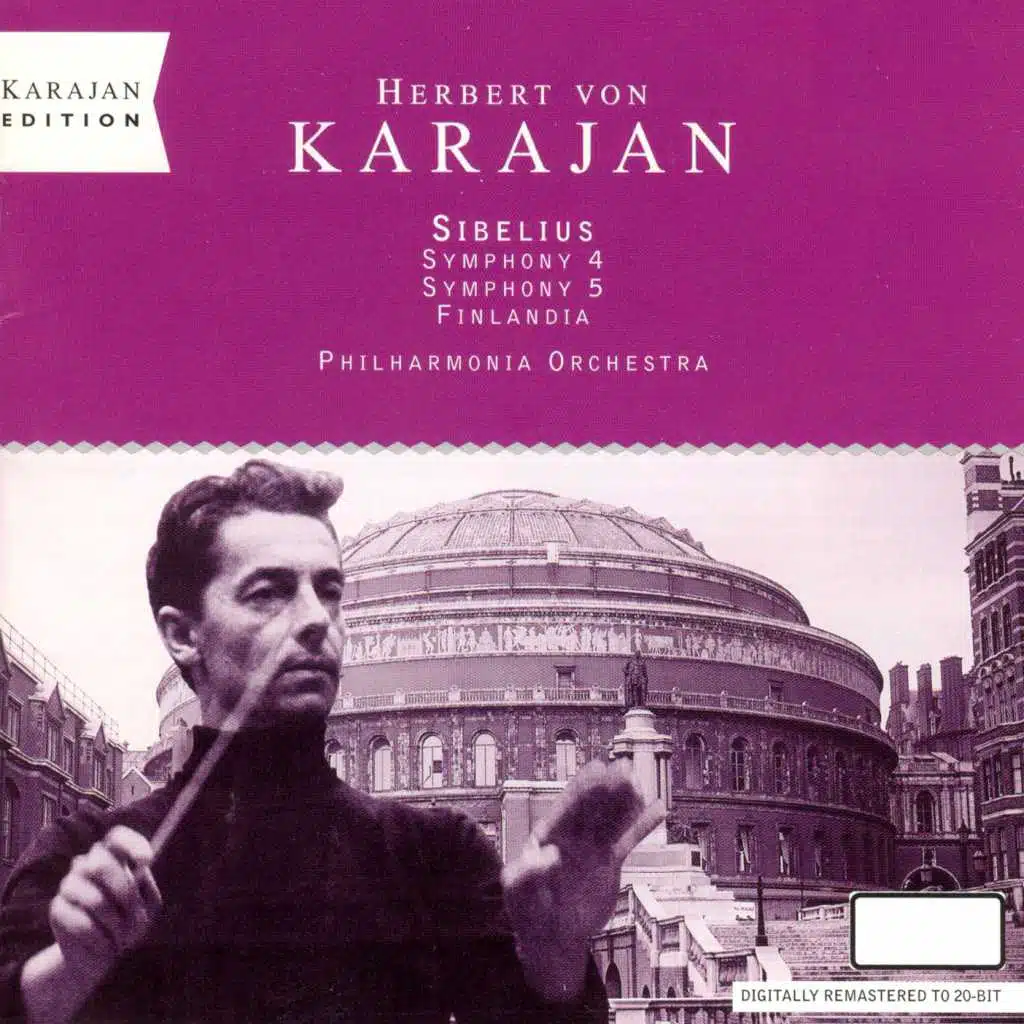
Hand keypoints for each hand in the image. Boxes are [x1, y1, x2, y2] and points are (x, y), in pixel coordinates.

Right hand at [49, 825, 161, 984]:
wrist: (99, 957)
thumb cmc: (129, 925)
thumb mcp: (147, 908)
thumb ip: (145, 890)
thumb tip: (139, 873)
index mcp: (113, 858)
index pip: (116, 837)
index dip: (131, 843)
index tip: (147, 860)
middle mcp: (87, 866)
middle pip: (101, 864)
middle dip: (123, 892)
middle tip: (134, 913)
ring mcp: (69, 885)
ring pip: (94, 900)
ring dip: (114, 923)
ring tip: (121, 936)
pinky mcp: (57, 909)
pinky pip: (81, 922)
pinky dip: (100, 937)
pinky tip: (105, 944)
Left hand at [501, 760, 663, 1000]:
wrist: (551, 937)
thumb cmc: (528, 912)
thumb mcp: (517, 893)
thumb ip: (527, 874)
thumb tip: (549, 854)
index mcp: (550, 835)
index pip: (568, 807)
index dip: (582, 788)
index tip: (597, 768)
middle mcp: (573, 836)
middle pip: (594, 808)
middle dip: (607, 788)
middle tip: (624, 768)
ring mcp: (593, 848)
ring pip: (613, 819)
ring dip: (625, 801)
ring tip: (639, 782)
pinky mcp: (610, 863)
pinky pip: (628, 841)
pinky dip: (642, 826)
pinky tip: (658, 811)